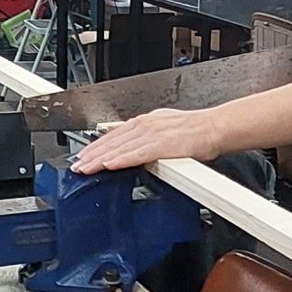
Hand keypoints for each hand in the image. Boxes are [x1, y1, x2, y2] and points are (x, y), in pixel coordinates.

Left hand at [71, 108, 221, 172]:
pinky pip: (137, 154)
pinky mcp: (162, 145)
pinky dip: (121, 159)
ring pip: (120, 148)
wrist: (214, 127)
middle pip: (111, 141)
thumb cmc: (194, 130)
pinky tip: (109, 165)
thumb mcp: (162, 125)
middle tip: (76, 166)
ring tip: (86, 169)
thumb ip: (142, 133)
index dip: (95, 146)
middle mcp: (145, 126)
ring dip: (100, 159)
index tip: (82, 156)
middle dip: (91, 155)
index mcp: (144, 122)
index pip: (113, 135)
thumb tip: (126, 136)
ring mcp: (152, 135)